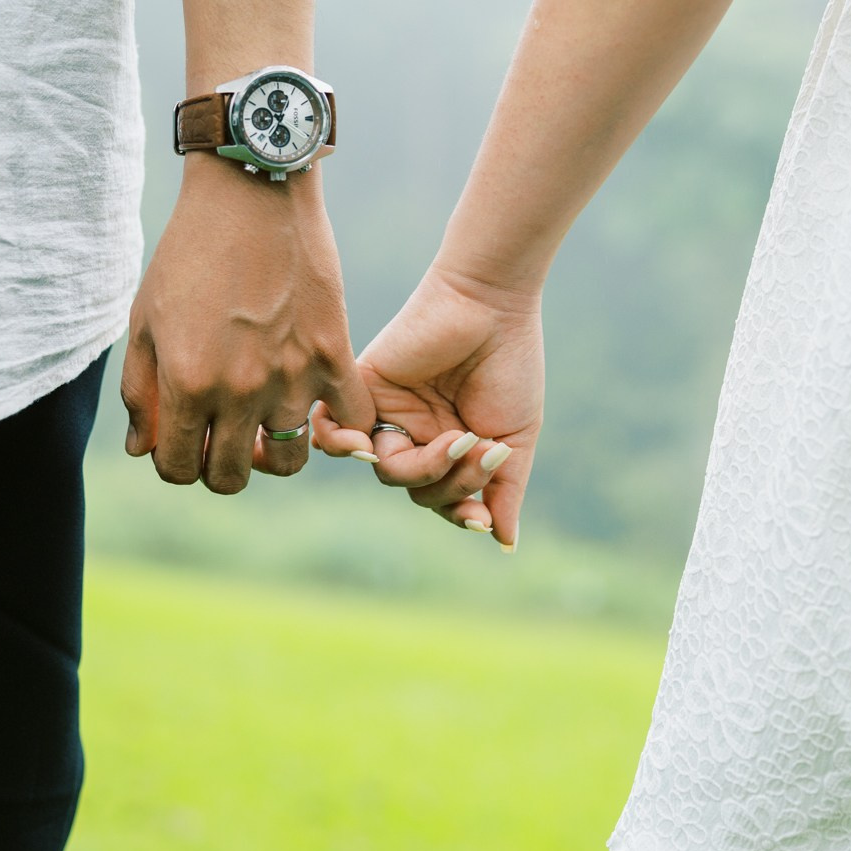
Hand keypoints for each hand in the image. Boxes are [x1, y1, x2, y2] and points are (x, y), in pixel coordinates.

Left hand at [120, 156, 376, 491]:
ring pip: (287, 462)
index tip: (182, 441)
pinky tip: (318, 403)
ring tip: (263, 423)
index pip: (178, 469)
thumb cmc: (190, 250)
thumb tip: (140, 449)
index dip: (175, 463)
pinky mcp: (334, 353)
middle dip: (216, 465)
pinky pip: (350, 419)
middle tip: (219, 435)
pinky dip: (339, 423)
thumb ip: (139, 389)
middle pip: (228, 477)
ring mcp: (292, 375)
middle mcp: (239, 390)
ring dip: (270, 452)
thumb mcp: (146, 317)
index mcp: (187, 383)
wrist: (252, 191)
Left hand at [313, 266, 542, 547]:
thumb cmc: (510, 366)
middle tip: (482, 448)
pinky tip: (366, 444)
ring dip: (425, 467)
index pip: (445, 498)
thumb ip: (504, 489)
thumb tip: (503, 543)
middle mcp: (418, 433)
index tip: (480, 518)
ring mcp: (390, 412)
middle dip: (453, 481)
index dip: (460, 513)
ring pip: (388, 471)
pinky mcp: (364, 387)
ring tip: (459, 438)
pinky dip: (342, 444)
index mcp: (453, 446)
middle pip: (418, 488)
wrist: (491, 306)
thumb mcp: (514, 437)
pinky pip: (337, 432)